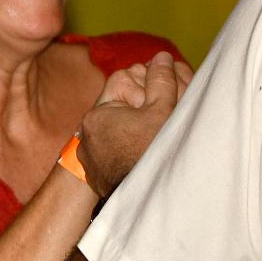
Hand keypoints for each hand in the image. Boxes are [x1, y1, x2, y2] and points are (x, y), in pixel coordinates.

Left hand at [78, 52, 191, 196]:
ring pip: (122, 131)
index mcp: (97, 116)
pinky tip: (156, 151)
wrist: (153, 202)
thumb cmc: (154, 152)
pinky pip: (120, 154)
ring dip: (144, 127)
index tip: (170, 89)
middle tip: (173, 109)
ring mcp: (94, 162)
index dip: (150, 81)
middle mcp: (88, 138)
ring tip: (167, 132)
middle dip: (149, 104)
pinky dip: (137, 150)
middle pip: (123, 106)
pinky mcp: (103, 180)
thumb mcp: (162, 109)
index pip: (124, 80)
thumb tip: (161, 58)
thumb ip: (161, 80)